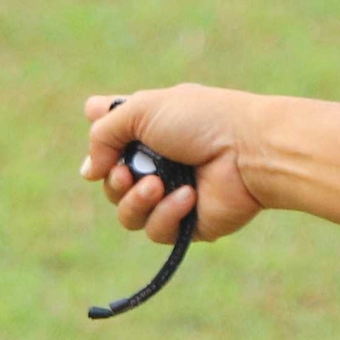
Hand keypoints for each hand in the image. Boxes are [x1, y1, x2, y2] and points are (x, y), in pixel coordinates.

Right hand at [79, 87, 265, 245]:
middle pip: (110, 184)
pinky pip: (156, 231)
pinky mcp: (188, 225)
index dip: (99, 144)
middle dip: (114, 180)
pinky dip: (167, 213)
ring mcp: (172, 195)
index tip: (103, 148)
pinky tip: (188, 196)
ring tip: (157, 185)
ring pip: (127, 214)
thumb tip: (89, 171)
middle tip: (126, 173)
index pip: (110, 137)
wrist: (249, 151)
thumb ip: (104, 133)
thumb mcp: (143, 109)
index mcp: (150, 128)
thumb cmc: (202, 121)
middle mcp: (158, 162)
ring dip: (135, 200)